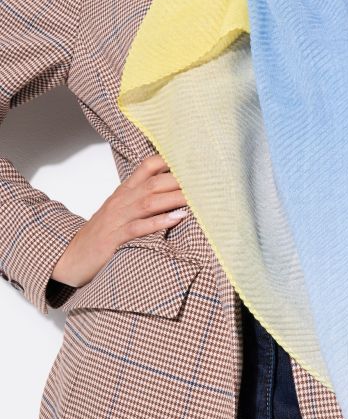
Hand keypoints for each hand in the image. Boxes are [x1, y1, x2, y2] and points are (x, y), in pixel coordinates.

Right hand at [49, 154, 189, 288]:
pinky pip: (138, 228)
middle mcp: (122, 201)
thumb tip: (175, 191)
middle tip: (206, 180)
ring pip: (149, 203)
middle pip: (154, 183)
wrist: (71, 258)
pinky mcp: (114, 239)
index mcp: (124, 192)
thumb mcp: (121, 211)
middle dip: (180, 180)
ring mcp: (117, 219)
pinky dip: (158, 222)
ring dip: (174, 199)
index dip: (169, 160)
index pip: (146, 166)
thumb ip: (143, 199)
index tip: (194, 160)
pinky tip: (176, 219)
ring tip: (197, 197)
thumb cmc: (101, 235)